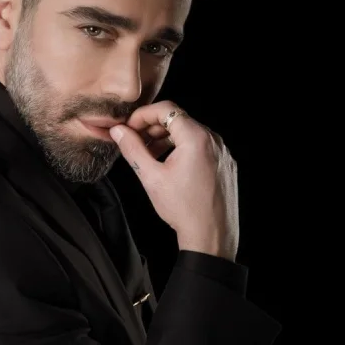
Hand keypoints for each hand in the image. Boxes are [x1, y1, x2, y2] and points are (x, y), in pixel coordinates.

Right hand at [109, 100, 238, 260]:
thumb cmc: (182, 208)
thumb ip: (132, 149)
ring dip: (167, 139)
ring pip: (190, 133)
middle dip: (153, 127)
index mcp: (195, 138)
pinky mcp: (225, 164)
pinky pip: (202, 147)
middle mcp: (213, 140)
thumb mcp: (151, 177)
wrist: (211, 235)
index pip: (166, 109)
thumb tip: (119, 132)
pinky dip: (183, 149)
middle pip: (178, 119)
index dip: (142, 115)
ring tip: (150, 155)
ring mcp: (222, 152)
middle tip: (135, 141)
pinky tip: (170, 166)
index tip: (129, 127)